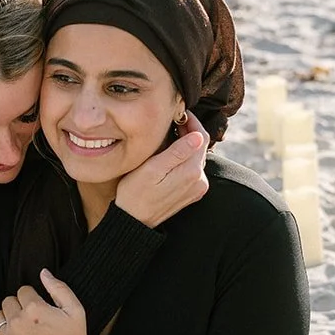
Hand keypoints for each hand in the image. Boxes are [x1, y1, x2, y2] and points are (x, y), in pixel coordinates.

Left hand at [0, 270, 90, 334]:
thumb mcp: (75, 311)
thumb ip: (59, 288)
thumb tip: (43, 272)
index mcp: (34, 308)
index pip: (23, 291)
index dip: (32, 298)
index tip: (38, 309)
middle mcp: (17, 322)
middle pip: (8, 302)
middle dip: (18, 307)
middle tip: (31, 321)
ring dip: (5, 320)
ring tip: (19, 330)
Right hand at [114, 112, 207, 226]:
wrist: (133, 221)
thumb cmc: (135, 193)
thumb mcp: (152, 169)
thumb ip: (177, 153)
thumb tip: (198, 136)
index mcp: (192, 171)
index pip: (201, 137)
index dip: (191, 122)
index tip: (179, 113)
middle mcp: (200, 180)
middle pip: (200, 147)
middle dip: (189, 132)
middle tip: (172, 121)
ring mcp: (197, 188)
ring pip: (196, 157)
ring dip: (186, 145)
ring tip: (169, 136)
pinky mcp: (191, 193)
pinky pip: (192, 169)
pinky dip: (184, 158)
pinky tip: (170, 155)